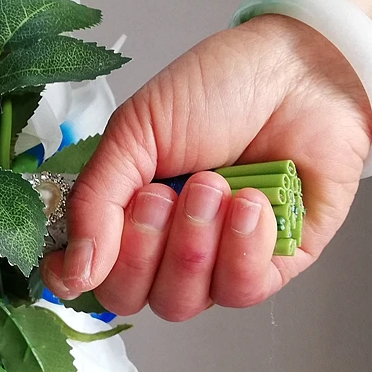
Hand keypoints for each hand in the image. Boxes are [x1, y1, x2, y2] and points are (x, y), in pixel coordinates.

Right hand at [41, 14, 371, 318]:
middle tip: (164, 193)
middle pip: (130, 297)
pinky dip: (242, 250)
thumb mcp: (135, 130)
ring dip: (193, 245)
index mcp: (126, 212)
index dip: (73, 277)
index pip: (87, 275)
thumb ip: (94, 200)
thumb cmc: (218, 87)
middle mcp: (168, 246)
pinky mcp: (275, 265)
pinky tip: (250, 203)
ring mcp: (220, 260)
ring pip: (182, 302)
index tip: (71, 262)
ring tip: (215, 185)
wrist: (300, 69)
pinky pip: (242, 292)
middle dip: (143, 248)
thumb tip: (72, 273)